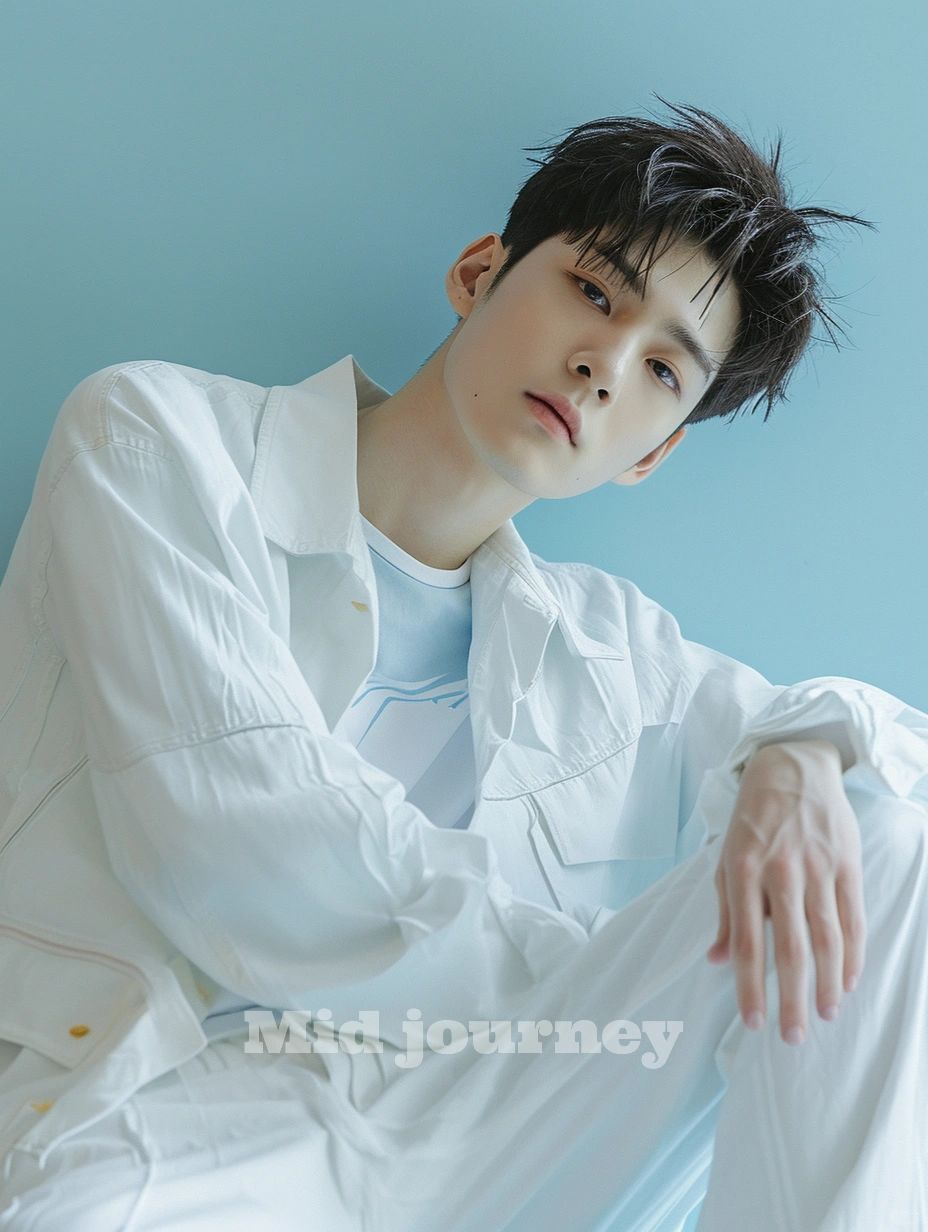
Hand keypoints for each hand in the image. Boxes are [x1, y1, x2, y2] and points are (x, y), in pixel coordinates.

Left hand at [706, 738, 866, 1044]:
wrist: (792, 766)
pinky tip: (846, 981)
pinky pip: (853, 917)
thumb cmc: (752, 818)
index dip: (750, 986)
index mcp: (743, 870)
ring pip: (827, 938)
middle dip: (792, 999)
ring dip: (826, 984)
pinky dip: (852, 954)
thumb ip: (725, 911)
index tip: (753, 1022)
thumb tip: (718, 960)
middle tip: (792, 1036)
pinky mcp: (847, 863)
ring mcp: (818, 866)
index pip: (747, 941)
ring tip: (823, 1016)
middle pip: (791, 948)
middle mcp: (781, 871)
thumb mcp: (725, 857)